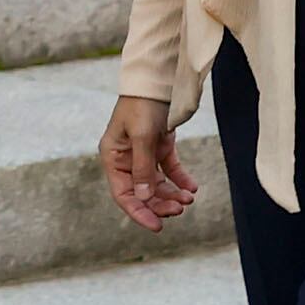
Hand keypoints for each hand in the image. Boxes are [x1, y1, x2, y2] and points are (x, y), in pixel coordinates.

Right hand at [101, 95, 199, 232]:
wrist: (159, 78)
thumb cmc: (143, 104)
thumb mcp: (142, 135)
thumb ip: (143, 168)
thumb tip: (144, 199)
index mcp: (112, 157)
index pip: (123, 194)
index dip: (139, 212)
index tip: (157, 226)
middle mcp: (126, 159)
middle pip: (143, 192)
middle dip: (161, 203)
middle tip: (181, 209)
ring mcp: (143, 153)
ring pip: (157, 184)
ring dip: (172, 194)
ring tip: (189, 198)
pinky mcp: (160, 146)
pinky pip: (170, 170)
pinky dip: (180, 180)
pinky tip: (192, 187)